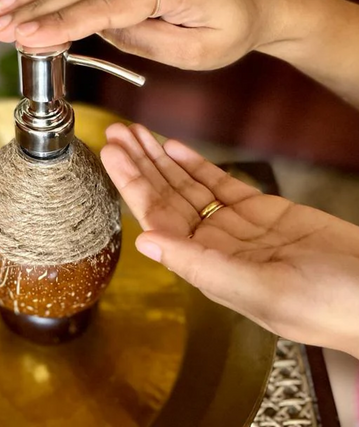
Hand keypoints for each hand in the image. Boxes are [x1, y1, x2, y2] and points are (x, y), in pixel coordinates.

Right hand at [0, 0, 286, 69]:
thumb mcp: (195, 53)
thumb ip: (145, 40)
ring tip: (2, 10)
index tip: (27, 35)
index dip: (63, 21)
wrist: (250, 0)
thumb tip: (101, 28)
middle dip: (38, 9)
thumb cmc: (228, 31)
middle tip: (0, 28)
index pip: (108, 4)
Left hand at [100, 122, 358, 357]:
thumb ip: (199, 264)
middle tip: (117, 134)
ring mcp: (234, 223)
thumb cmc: (325, 304)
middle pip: (165, 196)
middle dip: (139, 164)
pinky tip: (173, 147)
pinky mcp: (259, 208)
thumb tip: (146, 242)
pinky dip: (195, 164)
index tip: (112, 156)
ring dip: (160, 159)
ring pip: (187, 185)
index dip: (131, 184)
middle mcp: (212, 243)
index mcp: (204, 264)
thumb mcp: (259, 288)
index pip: (155, 217)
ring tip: (137, 133)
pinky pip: (218, 182)